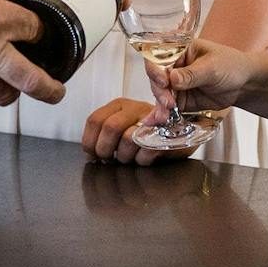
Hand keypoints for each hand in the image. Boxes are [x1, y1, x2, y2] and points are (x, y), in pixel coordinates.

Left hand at [81, 97, 199, 164]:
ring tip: (129, 157)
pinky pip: (147, 151)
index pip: (95, 120)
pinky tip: (143, 158)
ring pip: (128, 139)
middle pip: (110, 128)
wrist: (178, 133)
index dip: (90, 141)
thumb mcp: (121, 128)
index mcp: (119, 105)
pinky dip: (142, 160)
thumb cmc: (144, 135)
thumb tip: (89, 155)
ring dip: (125, 156)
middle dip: (105, 150)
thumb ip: (104, 136)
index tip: (93, 155)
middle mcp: (134, 108)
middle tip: (109, 159)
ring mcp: (152, 120)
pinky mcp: (166, 133)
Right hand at [148, 38, 254, 118]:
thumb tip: (172, 78)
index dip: (156, 68)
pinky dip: (163, 114)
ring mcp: (177, 84)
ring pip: (161, 93)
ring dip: (160, 105)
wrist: (244, 85)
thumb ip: (192, 74)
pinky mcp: (182, 100)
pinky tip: (158, 121)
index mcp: (180, 49)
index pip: (159, 55)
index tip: (163, 81)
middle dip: (160, 91)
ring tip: (163, 116)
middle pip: (156, 77)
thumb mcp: (212, 67)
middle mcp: (175, 66)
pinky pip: (169, 107)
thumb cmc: (231, 65)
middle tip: (168, 103)